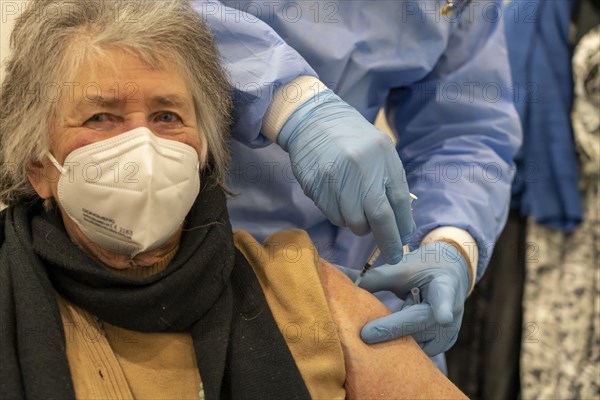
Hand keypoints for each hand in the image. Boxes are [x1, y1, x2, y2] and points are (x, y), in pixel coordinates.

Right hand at [277, 89, 414, 263]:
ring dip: (360, 225)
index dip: (402, 227)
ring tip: (357, 209)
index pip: (399, 202)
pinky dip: (342, 216)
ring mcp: (335, 178)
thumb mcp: (381, 151)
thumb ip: (392, 183)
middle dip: (388, 242)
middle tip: (392, 256)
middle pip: (379, 218)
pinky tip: (340, 199)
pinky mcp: (316, 186)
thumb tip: (402, 224)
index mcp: (382, 156)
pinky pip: (334, 216)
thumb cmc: (354, 139)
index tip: (403, 242)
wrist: (313, 121)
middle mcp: (360, 168)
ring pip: (353, 223)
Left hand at [336, 242, 469, 355]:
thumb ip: (371, 277)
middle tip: (364, 335)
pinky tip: (384, 339)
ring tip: (372, 332)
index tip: (442, 317)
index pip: (444, 297)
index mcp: (444, 286)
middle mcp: (451, 312)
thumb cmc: (421, 269)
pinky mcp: (443, 345)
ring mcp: (449, 332)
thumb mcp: (399, 269)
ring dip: (393, 339)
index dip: (443, 307)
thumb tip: (336, 274)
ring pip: (415, 341)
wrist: (450, 275)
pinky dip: (399, 345)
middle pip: (418, 324)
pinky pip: (417, 351)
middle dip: (391, 330)